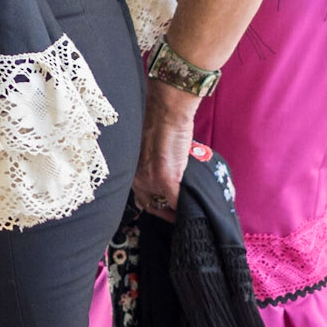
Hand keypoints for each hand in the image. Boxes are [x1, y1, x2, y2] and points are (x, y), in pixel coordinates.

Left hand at [131, 79, 198, 219]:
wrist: (166, 112)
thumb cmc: (160, 124)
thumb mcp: (152, 148)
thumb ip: (154, 163)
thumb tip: (166, 169)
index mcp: (133, 170)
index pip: (141, 197)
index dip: (156, 206)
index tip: (168, 209)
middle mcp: (138, 178)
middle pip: (149, 205)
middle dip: (165, 212)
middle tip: (180, 214)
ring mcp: (152, 181)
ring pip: (163, 206)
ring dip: (176, 211)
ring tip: (189, 210)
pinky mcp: (167, 179)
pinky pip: (176, 202)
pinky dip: (185, 207)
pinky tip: (194, 205)